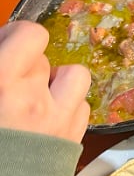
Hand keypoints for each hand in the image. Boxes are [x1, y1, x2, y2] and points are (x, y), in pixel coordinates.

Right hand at [0, 22, 90, 143]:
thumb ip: (3, 64)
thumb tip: (7, 47)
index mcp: (2, 83)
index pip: (31, 35)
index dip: (17, 34)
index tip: (7, 44)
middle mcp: (32, 100)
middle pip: (43, 58)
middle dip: (27, 64)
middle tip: (11, 80)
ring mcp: (57, 121)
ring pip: (75, 75)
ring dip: (58, 80)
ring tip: (37, 94)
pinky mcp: (71, 141)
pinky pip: (82, 108)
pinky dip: (68, 107)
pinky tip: (48, 117)